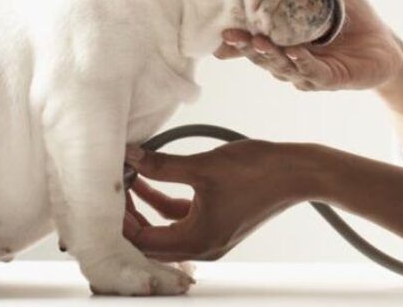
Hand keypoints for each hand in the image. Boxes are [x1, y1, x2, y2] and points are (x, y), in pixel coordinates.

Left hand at [122, 140, 307, 261]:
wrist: (297, 171)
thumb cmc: (256, 171)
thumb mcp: (202, 166)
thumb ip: (162, 165)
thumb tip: (130, 155)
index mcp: (195, 241)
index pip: (141, 241)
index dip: (119, 220)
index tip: (105, 197)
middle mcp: (201, 246)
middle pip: (149, 240)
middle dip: (127, 216)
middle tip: (110, 190)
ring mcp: (210, 236)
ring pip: (162, 230)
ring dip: (143, 209)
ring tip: (126, 180)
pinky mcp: (217, 222)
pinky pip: (180, 219)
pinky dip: (163, 203)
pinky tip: (150, 180)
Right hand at [215, 0, 402, 90]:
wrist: (388, 45)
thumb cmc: (356, 21)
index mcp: (287, 42)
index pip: (257, 41)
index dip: (238, 41)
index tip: (221, 32)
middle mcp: (293, 61)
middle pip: (264, 57)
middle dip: (247, 48)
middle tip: (231, 37)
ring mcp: (310, 72)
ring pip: (284, 68)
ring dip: (271, 56)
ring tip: (259, 42)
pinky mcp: (332, 79)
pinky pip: (314, 72)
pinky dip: (303, 63)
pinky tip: (294, 52)